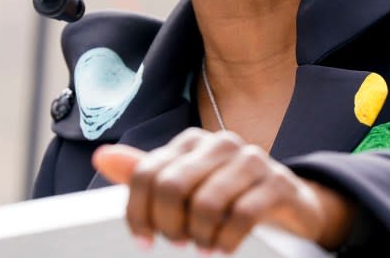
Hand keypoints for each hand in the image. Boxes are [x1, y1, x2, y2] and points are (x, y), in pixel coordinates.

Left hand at [92, 128, 356, 252]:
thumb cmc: (228, 195)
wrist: (287, 202)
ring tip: (204, 246)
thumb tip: (102, 156)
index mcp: (193, 142)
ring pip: (206, 202)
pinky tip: (224, 248)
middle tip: (179, 242)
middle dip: (170, 225)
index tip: (145, 239)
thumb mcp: (184, 185)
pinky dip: (227, 240)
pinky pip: (242, 215)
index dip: (138, 213)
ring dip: (201, 235)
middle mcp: (221, 143)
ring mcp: (252, 159)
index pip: (146, 173)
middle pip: (172, 186)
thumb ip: (145, 174)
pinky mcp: (278, 182)